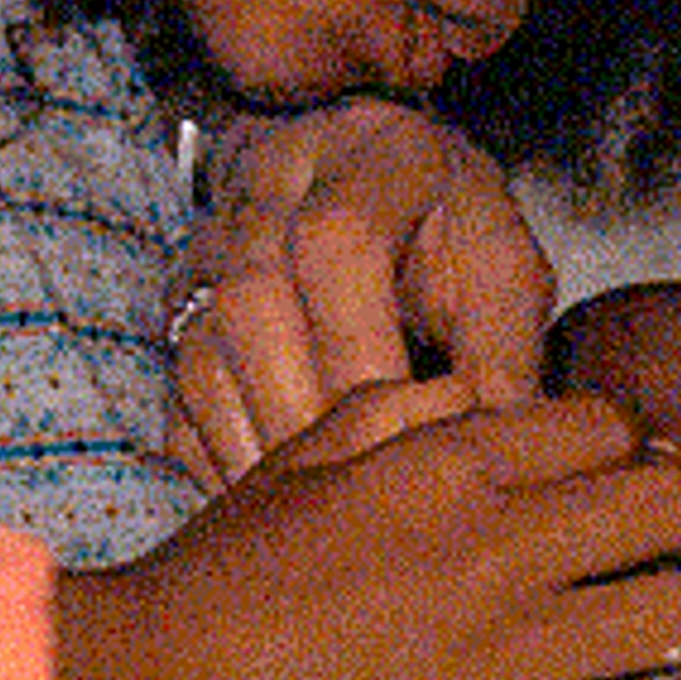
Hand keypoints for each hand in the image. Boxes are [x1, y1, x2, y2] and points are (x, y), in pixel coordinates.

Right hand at [64, 378, 680, 679]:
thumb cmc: (219, 575)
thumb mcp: (292, 460)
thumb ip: (390, 412)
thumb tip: (471, 397)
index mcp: (440, 471)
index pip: (604, 424)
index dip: (616, 438)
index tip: (602, 463)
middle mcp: (492, 554)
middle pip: (672, 508)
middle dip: (678, 510)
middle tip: (650, 534)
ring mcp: (507, 656)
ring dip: (678, 611)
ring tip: (646, 618)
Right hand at [174, 101, 553, 485]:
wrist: (358, 168)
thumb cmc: (446, 226)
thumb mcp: (499, 260)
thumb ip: (504, 341)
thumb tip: (505, 445)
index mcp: (364, 162)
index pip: (337, 245)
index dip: (366, 346)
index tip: (419, 434)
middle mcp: (264, 193)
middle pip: (251, 303)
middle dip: (308, 409)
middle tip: (364, 499)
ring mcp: (206, 247)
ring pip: (201, 351)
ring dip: (257, 440)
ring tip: (317, 517)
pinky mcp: (177, 303)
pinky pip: (174, 390)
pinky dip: (216, 450)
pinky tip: (268, 499)